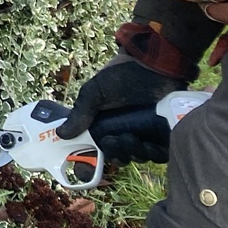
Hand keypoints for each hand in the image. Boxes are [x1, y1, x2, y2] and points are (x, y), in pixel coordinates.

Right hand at [59, 55, 186, 163]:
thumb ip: (80, 113)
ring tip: (131, 137)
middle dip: (115, 153)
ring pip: (139, 156)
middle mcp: (125, 131)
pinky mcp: (167, 135)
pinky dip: (154, 153)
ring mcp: (147, 134)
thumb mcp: (96, 92)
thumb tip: (61, 134)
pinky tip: (149, 143)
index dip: (92, 158)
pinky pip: (161, 154)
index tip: (88, 162)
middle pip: (119, 156)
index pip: (97, 148)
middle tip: (113, 140)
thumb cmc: (122, 75)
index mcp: (106, 123)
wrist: (156, 65)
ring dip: (133, 152)